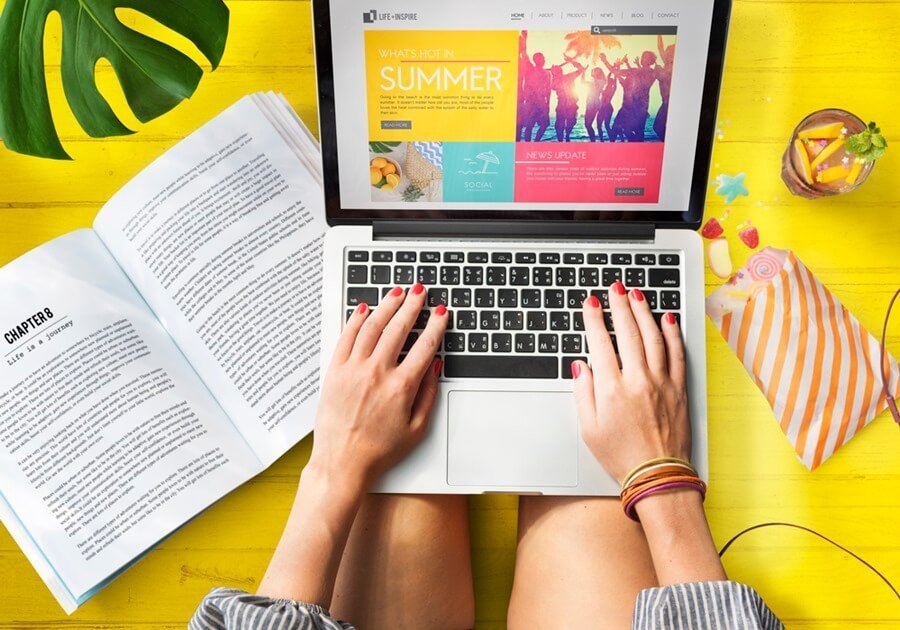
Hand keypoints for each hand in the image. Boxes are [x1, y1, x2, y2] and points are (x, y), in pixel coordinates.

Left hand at [309, 284, 446, 489]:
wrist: (342, 463)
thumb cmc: (379, 450)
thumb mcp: (417, 428)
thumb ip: (428, 394)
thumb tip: (434, 367)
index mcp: (401, 387)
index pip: (424, 345)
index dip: (436, 325)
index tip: (441, 313)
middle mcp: (377, 373)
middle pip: (399, 328)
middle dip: (412, 305)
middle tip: (419, 291)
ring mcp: (353, 370)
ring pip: (372, 327)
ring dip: (387, 306)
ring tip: (397, 292)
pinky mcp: (335, 372)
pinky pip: (346, 337)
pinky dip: (356, 320)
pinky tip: (365, 309)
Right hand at [571, 282, 689, 482]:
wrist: (657, 475)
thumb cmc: (621, 456)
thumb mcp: (589, 429)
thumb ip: (583, 393)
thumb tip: (581, 366)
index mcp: (612, 390)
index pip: (601, 343)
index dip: (594, 319)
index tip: (591, 303)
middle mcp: (637, 381)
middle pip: (628, 333)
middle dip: (620, 305)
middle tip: (616, 288)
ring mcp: (661, 383)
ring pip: (653, 337)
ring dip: (644, 312)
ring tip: (637, 295)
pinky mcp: (678, 389)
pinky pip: (676, 354)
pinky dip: (672, 333)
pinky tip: (667, 319)